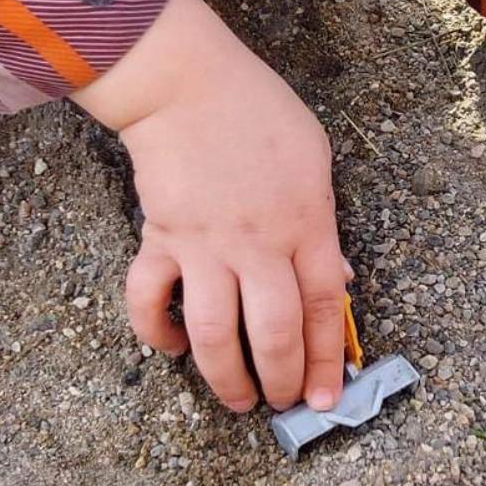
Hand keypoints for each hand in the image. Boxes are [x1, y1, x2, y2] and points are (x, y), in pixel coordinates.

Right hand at [75, 0, 347, 413]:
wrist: (185, 82)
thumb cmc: (257, 111)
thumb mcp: (314, 161)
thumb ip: (323, 225)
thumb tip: (335, 281)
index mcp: (305, 224)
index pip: (323, 308)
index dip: (327, 360)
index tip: (328, 397)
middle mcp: (258, 243)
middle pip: (274, 332)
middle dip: (282, 380)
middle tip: (284, 404)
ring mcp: (205, 245)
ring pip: (214, 331)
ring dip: (225, 377)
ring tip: (238, 400)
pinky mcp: (160, 238)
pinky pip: (150, 299)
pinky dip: (155, 333)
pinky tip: (171, 348)